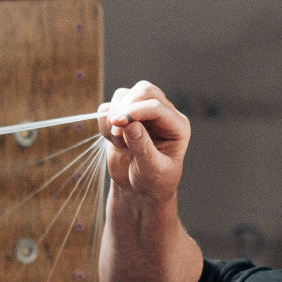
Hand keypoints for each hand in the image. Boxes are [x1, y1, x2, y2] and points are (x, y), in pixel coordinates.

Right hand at [98, 81, 189, 202]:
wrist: (139, 191)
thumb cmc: (152, 183)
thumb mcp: (152, 170)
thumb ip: (142, 147)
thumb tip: (130, 124)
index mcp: (177, 126)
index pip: (157, 106)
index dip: (136, 111)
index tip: (117, 122)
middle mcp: (161, 115)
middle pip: (143, 91)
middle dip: (125, 108)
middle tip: (116, 135)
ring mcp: (142, 114)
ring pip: (125, 95)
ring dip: (114, 117)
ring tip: (118, 144)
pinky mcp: (123, 118)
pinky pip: (109, 107)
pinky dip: (104, 122)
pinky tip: (113, 142)